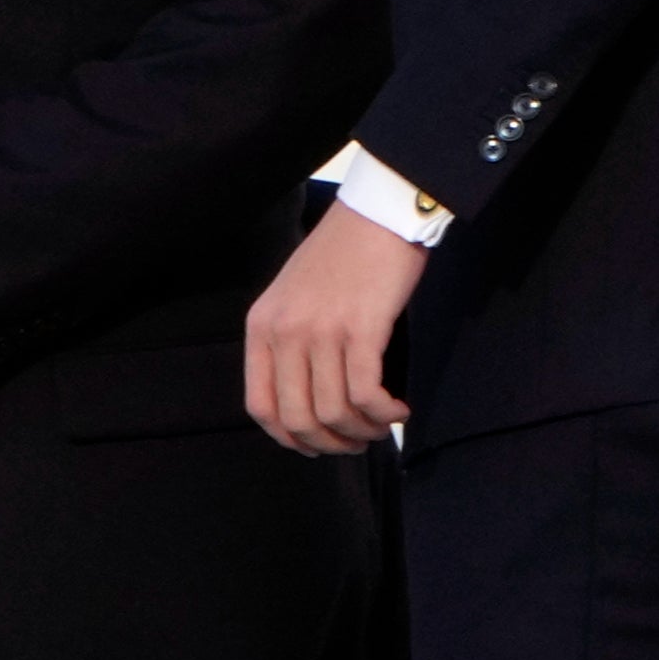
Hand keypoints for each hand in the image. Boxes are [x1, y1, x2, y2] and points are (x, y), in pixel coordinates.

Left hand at [246, 193, 424, 453]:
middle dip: (332, 443)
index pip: (260, 407)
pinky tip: (398, 409)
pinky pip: (366, 394)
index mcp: (261, 326)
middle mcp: (284, 331)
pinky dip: (384, 413)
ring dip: (364, 430)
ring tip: (383, 424)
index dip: (290, 439)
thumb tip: (306, 403)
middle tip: (359, 442)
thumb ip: (289, 343)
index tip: (318, 445)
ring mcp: (320, 329)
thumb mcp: (294, 297)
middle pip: (298, 419)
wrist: (376, 214)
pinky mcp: (360, 327)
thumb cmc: (342, 256)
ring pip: (335, 412)